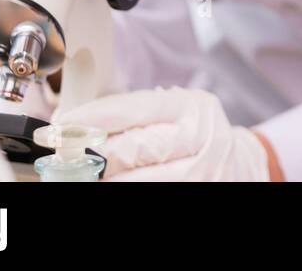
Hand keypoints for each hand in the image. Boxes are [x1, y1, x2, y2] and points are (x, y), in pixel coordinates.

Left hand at [54, 87, 270, 180]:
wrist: (239, 164)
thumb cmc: (196, 136)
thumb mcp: (175, 112)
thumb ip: (134, 113)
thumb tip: (76, 122)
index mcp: (193, 107)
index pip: (134, 108)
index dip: (92, 117)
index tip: (62, 125)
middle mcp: (202, 138)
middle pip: (133, 148)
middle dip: (96, 154)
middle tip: (71, 156)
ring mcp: (203, 172)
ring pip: (137, 180)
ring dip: (107, 179)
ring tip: (94, 174)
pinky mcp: (199, 191)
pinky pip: (151, 194)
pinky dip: (127, 186)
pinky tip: (117, 181)